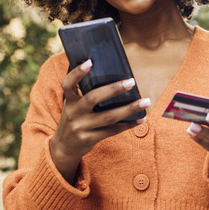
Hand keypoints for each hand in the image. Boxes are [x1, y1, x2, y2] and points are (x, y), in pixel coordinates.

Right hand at [50, 59, 150, 183]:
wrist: (63, 148)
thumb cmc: (74, 119)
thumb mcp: (73, 106)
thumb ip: (85, 94)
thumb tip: (113, 77)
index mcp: (69, 101)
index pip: (68, 84)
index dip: (77, 73)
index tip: (90, 62)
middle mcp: (73, 113)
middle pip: (93, 98)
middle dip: (113, 89)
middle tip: (131, 82)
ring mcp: (81, 127)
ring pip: (108, 117)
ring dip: (129, 109)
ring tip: (145, 101)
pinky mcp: (89, 139)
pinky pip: (112, 131)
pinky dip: (128, 124)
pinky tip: (141, 118)